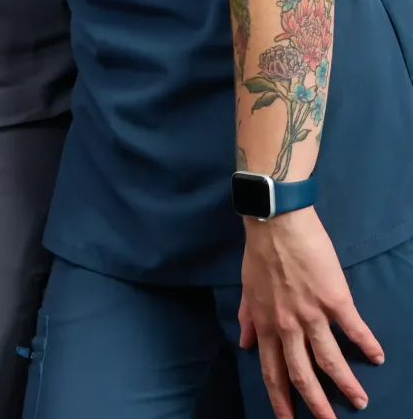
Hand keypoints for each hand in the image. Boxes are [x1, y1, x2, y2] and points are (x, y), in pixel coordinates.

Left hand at [239, 208, 381, 418]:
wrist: (276, 220)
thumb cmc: (260, 251)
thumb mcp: (246, 287)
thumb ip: (247, 317)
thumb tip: (242, 343)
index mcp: (265, 324)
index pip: (272, 371)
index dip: (280, 400)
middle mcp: (287, 326)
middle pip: (302, 376)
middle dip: (317, 405)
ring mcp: (312, 314)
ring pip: (330, 361)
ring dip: (347, 385)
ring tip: (360, 401)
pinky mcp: (334, 299)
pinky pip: (354, 329)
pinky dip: (367, 345)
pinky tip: (377, 356)